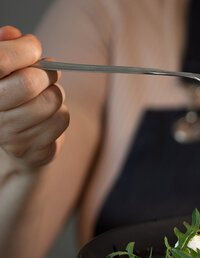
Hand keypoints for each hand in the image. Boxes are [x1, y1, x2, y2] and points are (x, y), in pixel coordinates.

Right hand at [0, 26, 68, 169]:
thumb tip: (12, 33)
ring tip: (44, 96)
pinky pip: (61, 120)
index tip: (33, 46)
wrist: (12, 138)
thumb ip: (4, 46)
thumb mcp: (2, 66)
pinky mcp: (30, 150)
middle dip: (46, 73)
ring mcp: (6, 134)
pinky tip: (47, 117)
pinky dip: (61, 114)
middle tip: (47, 73)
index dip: (23, 49)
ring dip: (56, 94)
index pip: (0, 61)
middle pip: (29, 83)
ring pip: (51, 101)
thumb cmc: (8, 93)